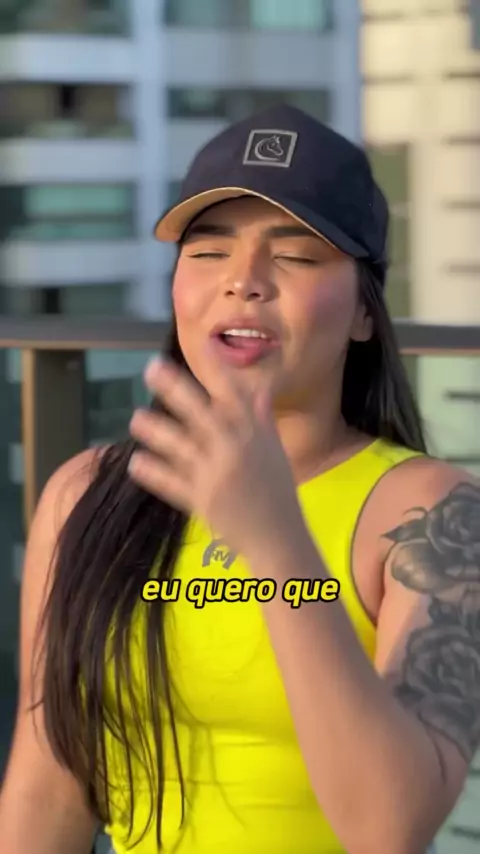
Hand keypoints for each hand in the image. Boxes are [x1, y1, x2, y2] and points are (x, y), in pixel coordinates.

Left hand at [128, 356, 306, 561]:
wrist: (279, 538)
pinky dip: (154, 472)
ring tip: (135, 419)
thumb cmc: (278, 495)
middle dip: (174, 388)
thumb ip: (263, 421)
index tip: (201, 343)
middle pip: (200, 412)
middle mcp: (235, 449)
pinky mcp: (203, 501)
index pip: (232, 394)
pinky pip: (172, 483)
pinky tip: (136, 463)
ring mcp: (217, 475)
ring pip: (180, 445)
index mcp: (253, 435)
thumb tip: (260, 390)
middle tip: (150, 368)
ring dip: (156, 430)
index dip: (215, 369)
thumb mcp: (275, 453)